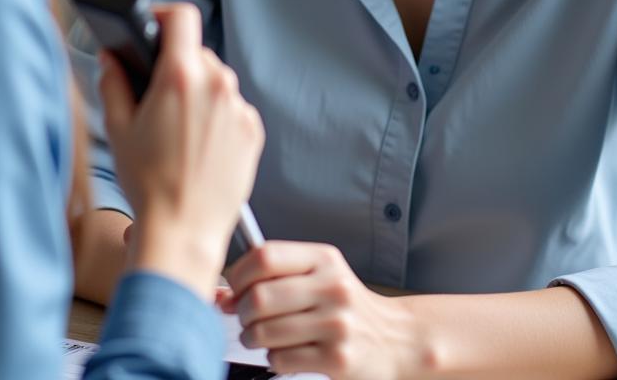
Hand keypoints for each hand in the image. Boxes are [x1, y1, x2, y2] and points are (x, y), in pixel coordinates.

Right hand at [97, 2, 263, 298]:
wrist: (184, 231)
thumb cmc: (148, 184)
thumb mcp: (118, 129)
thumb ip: (113, 83)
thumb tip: (112, 59)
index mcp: (181, 77)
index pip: (181, 16)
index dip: (163, 14)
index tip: (152, 25)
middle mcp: (217, 85)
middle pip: (196, 53)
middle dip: (176, 66)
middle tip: (155, 96)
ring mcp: (239, 107)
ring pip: (215, 81)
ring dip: (198, 93)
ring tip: (177, 130)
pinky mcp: (253, 129)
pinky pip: (232, 107)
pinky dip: (216, 116)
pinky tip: (198, 145)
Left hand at [224, 241, 419, 379]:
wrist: (395, 340)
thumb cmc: (347, 305)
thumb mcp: (319, 275)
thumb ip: (274, 277)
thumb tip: (221, 292)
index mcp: (324, 259)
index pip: (265, 256)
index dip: (239, 274)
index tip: (234, 287)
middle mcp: (332, 287)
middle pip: (260, 297)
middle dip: (243, 312)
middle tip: (246, 317)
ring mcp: (336, 324)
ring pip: (265, 332)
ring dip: (252, 338)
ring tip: (260, 336)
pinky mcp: (337, 359)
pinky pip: (280, 359)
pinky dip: (272, 358)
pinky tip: (284, 352)